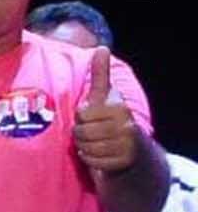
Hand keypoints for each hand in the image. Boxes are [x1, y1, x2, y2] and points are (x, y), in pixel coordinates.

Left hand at [74, 47, 137, 173]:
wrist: (131, 154)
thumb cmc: (110, 121)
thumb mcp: (105, 97)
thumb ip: (100, 74)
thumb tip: (102, 47)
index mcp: (118, 107)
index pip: (81, 114)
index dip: (81, 117)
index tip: (92, 118)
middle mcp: (126, 125)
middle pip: (81, 132)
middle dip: (81, 134)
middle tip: (93, 133)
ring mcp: (126, 145)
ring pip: (85, 147)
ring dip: (85, 147)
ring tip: (96, 143)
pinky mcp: (122, 163)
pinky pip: (91, 161)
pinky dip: (91, 160)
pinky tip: (100, 156)